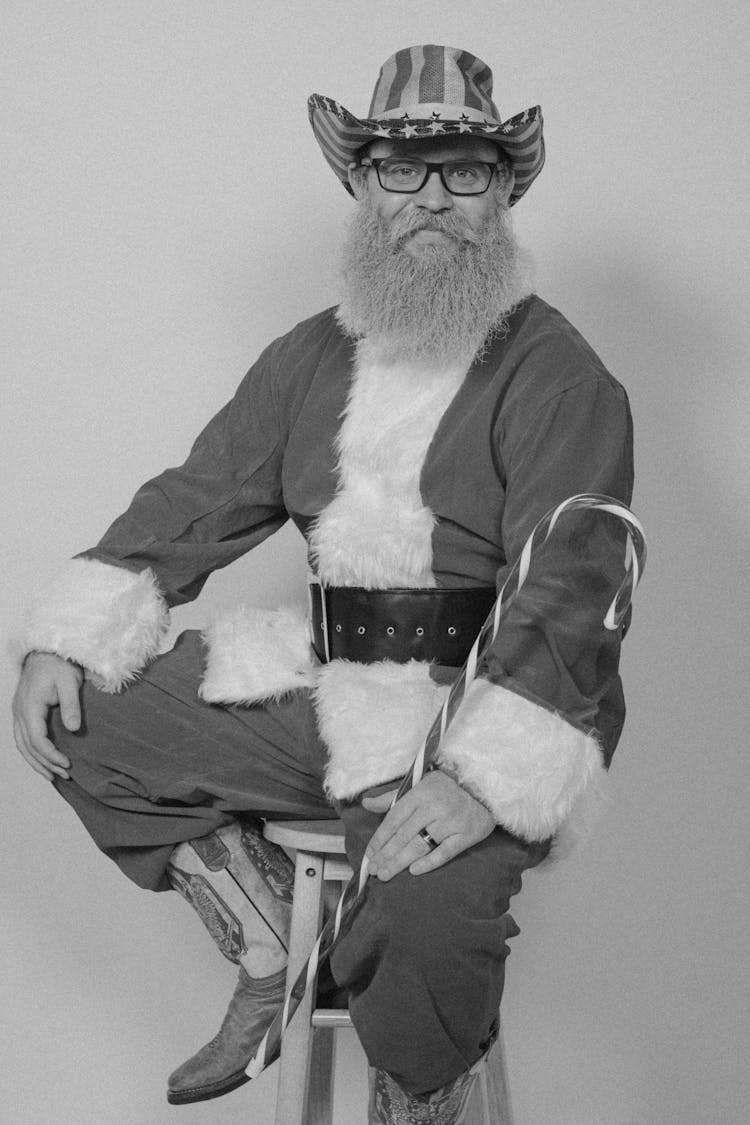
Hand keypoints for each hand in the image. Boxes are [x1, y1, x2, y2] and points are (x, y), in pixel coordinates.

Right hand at [12, 652, 82, 780]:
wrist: (46, 652)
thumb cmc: (59, 665)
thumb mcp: (69, 682)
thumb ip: (71, 705)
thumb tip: (74, 729)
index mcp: (30, 706)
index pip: (37, 739)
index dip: (51, 755)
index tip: (67, 764)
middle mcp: (19, 712)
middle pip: (27, 747)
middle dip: (45, 764)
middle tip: (65, 776)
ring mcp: (18, 712)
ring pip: (22, 745)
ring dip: (37, 762)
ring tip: (54, 776)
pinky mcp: (22, 712)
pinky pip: (22, 738)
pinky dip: (31, 753)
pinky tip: (43, 761)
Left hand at [362, 768, 494, 880]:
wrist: (484, 789)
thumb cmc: (446, 787)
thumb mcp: (418, 784)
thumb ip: (392, 797)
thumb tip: (366, 803)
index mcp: (421, 793)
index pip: (395, 819)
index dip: (380, 838)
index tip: (370, 853)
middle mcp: (435, 807)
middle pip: (405, 836)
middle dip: (387, 855)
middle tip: (374, 870)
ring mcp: (452, 822)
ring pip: (421, 846)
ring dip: (400, 862)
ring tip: (386, 874)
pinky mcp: (467, 835)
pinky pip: (445, 853)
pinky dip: (429, 863)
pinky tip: (413, 871)